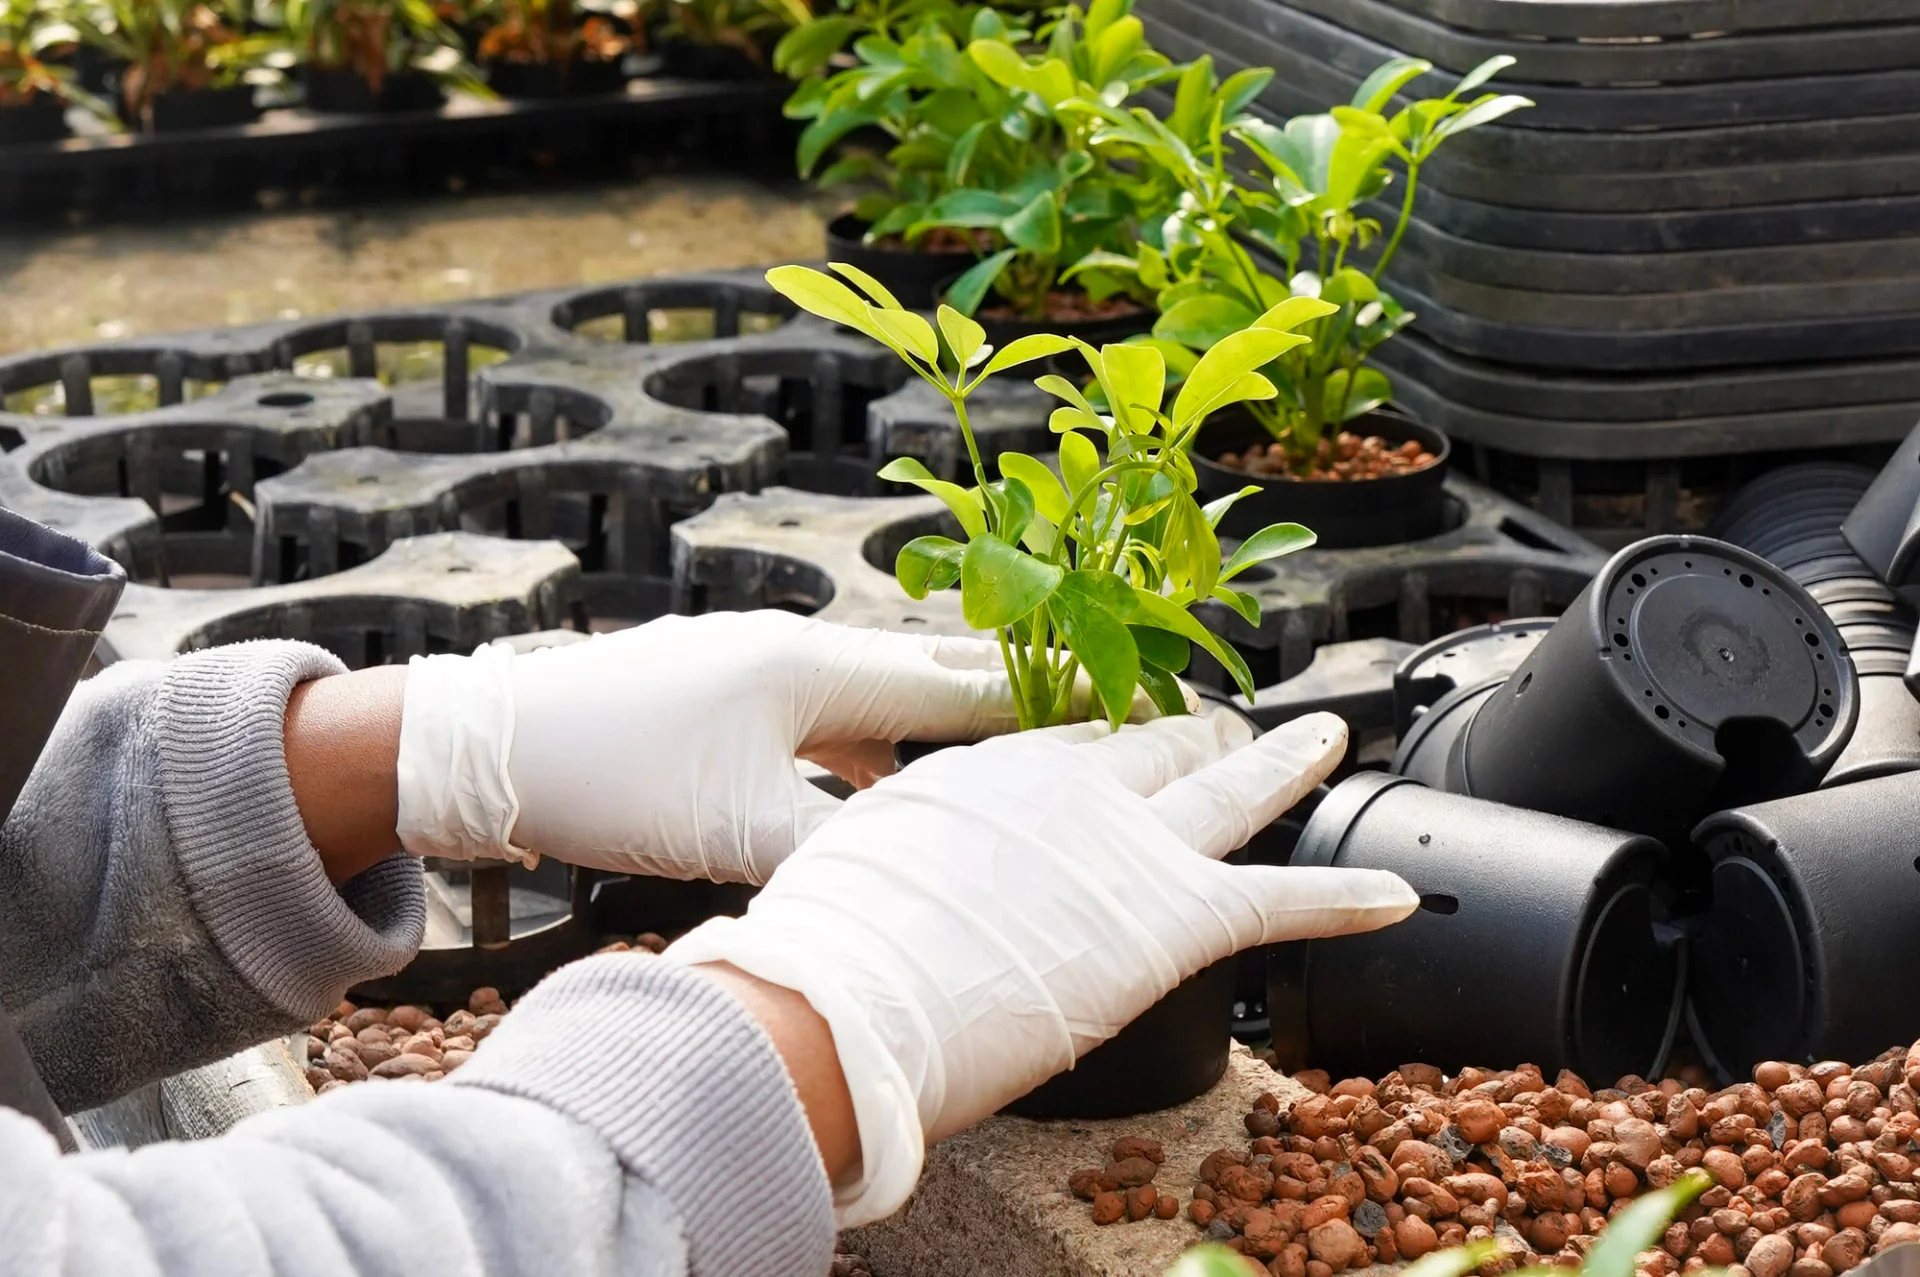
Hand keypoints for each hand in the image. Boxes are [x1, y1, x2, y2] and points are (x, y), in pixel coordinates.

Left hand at [393, 611, 1025, 881]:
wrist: (481, 746)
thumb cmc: (608, 777)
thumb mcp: (733, 832)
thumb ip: (833, 859)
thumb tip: (911, 891)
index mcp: (808, 665)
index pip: (954, 685)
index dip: (1039, 703)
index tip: (1117, 706)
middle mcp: (790, 649)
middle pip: (922, 680)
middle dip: (998, 715)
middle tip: (1076, 737)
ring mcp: (749, 665)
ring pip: (868, 703)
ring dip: (926, 741)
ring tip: (989, 779)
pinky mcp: (716, 695)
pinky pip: (820, 720)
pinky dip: (861, 755)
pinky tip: (868, 796)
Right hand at [663, 710, 1419, 1224]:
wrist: (850, 994)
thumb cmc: (830, 947)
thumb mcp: (848, 871)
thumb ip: (886, 866)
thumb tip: (856, 890)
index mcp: (992, 772)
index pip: (1068, 743)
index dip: (1106, 740)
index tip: (1125, 730)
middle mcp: (1069, 786)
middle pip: (1157, 745)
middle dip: (1199, 730)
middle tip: (1228, 721)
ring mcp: (1130, 844)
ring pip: (1231, 788)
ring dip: (1289, 764)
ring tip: (1330, 739)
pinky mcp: (1176, 913)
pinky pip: (1281, 897)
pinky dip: (1343, 895)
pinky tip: (1396, 896)